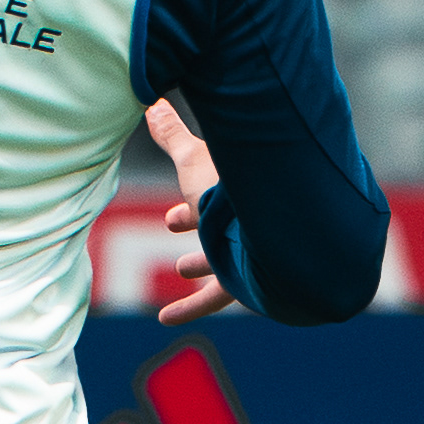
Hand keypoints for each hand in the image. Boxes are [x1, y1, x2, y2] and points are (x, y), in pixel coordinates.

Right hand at [145, 95, 234, 322]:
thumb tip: (151, 103)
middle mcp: (249, 225)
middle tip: (172, 223)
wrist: (272, 224)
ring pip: (224, 263)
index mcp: (238, 195)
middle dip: (198, 221)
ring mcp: (250, 254)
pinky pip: (214, 298)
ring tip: (181, 269)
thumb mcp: (194, 159)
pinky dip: (189, 308)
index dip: (189, 203)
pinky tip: (165, 319)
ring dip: (201, 265)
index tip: (171, 215)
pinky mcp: (247, 282)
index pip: (211, 196)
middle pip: (222, 224)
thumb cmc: (232, 188)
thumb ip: (172, 135)